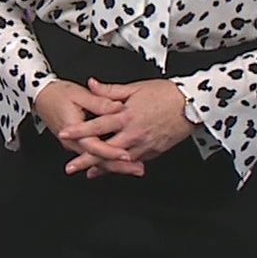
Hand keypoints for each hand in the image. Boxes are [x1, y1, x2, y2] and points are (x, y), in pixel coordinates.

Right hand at [33, 79, 142, 177]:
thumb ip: (100, 102)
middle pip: (98, 159)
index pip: (94, 146)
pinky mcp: (79, 143)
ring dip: (117, 165)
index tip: (126, 155)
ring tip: (136, 168)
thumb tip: (118, 106)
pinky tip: (123, 163)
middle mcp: (74, 142)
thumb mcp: (79, 94)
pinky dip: (109, 160)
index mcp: (73, 129)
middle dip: (119, 166)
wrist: (41, 96)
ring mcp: (76, 145)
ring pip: (98, 160)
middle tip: (138, 168)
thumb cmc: (58, 94)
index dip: (111, 152)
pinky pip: (95, 155)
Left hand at [55, 78, 195, 175]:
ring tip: (88, 174)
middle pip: (105, 150)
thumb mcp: (136, 87)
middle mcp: (134, 133)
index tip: (64, 134)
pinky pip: (134, 162)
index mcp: (126, 116)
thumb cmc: (165, 93)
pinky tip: (113, 170)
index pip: (97, 125)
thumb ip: (110, 90)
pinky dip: (122, 167)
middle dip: (86, 160)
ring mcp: (144, 145)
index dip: (79, 131)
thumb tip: (91, 84)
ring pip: (119, 160)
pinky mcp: (154, 151)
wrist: (192, 105)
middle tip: (70, 167)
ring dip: (103, 168)